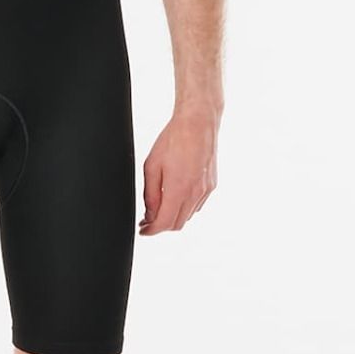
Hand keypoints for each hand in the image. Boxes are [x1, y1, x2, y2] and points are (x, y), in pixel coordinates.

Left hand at [138, 106, 218, 234]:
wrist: (198, 122)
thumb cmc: (173, 139)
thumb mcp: (152, 165)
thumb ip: (150, 194)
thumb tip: (149, 214)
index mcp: (178, 189)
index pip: (165, 223)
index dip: (151, 231)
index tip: (143, 230)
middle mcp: (195, 193)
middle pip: (177, 224)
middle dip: (161, 226)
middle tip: (147, 220)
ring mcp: (206, 190)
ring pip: (188, 216)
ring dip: (174, 217)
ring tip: (160, 207)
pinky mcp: (212, 185)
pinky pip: (197, 205)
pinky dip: (185, 207)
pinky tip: (175, 197)